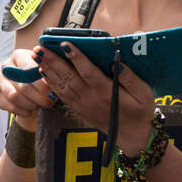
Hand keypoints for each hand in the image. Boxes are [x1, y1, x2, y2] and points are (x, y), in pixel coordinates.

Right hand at [0, 48, 56, 130]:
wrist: (29, 84)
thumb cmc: (41, 75)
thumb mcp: (47, 68)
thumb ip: (51, 69)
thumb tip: (57, 77)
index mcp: (19, 56)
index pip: (28, 68)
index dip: (41, 83)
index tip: (52, 92)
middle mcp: (7, 66)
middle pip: (23, 85)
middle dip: (39, 97)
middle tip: (50, 102)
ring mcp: (0, 80)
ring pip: (14, 96)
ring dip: (30, 104)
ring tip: (40, 105)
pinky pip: (7, 105)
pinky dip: (21, 110)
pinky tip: (30, 110)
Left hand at [37, 44, 154, 154]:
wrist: (134, 137)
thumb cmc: (141, 113)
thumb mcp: (144, 94)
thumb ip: (130, 77)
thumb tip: (117, 61)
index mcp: (107, 92)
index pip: (89, 72)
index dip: (77, 58)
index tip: (65, 44)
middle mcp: (91, 99)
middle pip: (69, 77)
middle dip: (53, 60)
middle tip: (40, 46)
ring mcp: (83, 105)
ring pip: (62, 85)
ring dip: (48, 69)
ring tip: (37, 55)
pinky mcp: (79, 110)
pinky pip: (62, 95)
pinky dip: (51, 83)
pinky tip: (43, 72)